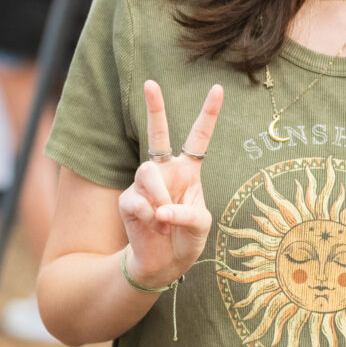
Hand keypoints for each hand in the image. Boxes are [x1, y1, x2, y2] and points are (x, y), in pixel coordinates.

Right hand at [118, 80, 222, 287]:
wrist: (163, 263)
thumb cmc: (186, 238)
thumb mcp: (201, 225)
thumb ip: (188, 213)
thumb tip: (161, 209)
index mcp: (188, 170)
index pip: (198, 137)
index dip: (208, 113)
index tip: (217, 88)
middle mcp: (165, 170)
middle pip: (157, 133)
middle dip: (154, 108)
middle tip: (150, 83)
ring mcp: (144, 184)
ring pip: (146, 171)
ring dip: (159, 195)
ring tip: (164, 217)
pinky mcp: (128, 200)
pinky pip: (138, 201)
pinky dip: (150, 217)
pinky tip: (153, 226)